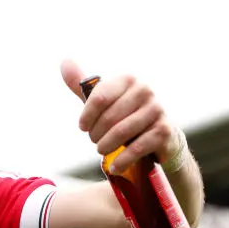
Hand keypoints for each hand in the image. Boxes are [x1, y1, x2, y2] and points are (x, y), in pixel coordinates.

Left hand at [60, 60, 178, 174]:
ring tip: (101, 150)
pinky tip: (114, 166)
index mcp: (127, 80)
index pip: (99, 97)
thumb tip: (64, 62)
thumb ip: (81, 84)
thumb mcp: (102, 99)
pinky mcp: (164, 130)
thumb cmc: (123, 114)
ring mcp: (157, 110)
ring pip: (121, 132)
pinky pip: (137, 147)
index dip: (86, 116)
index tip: (83, 127)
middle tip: (94, 141)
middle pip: (109, 117)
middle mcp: (145, 91)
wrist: (157, 135)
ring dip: (106, 146)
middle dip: (96, 134)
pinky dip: (122, 159)